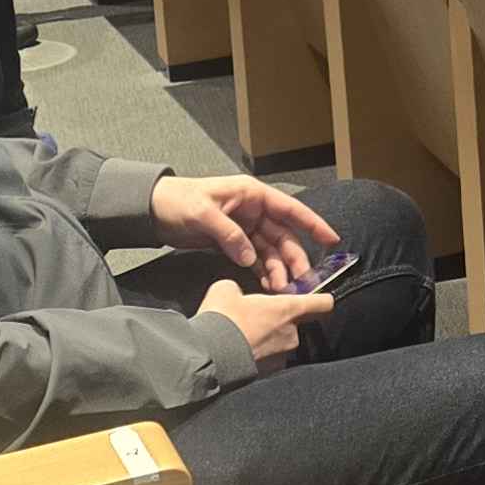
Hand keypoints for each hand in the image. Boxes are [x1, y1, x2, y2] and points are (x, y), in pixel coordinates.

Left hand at [149, 174, 337, 292]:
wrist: (152, 208)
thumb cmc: (178, 200)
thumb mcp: (203, 213)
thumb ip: (229, 234)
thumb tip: (249, 258)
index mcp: (252, 195)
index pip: (290, 209)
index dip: (313, 224)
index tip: (332, 239)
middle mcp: (253, 210)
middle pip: (282, 236)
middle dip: (294, 258)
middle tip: (302, 281)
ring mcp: (244, 226)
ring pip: (270, 250)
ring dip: (278, 268)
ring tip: (281, 289)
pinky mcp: (233, 241)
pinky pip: (254, 257)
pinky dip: (262, 270)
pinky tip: (268, 284)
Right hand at [196, 279, 334, 372]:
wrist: (208, 354)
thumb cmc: (223, 318)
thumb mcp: (226, 289)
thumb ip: (239, 289)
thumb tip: (237, 295)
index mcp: (288, 309)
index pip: (323, 303)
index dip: (323, 299)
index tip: (323, 298)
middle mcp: (291, 332)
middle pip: (298, 322)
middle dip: (284, 318)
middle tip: (263, 314)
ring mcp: (282, 354)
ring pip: (283, 341)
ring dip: (271, 336)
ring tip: (247, 333)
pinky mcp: (270, 370)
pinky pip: (270, 357)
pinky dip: (260, 352)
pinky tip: (242, 348)